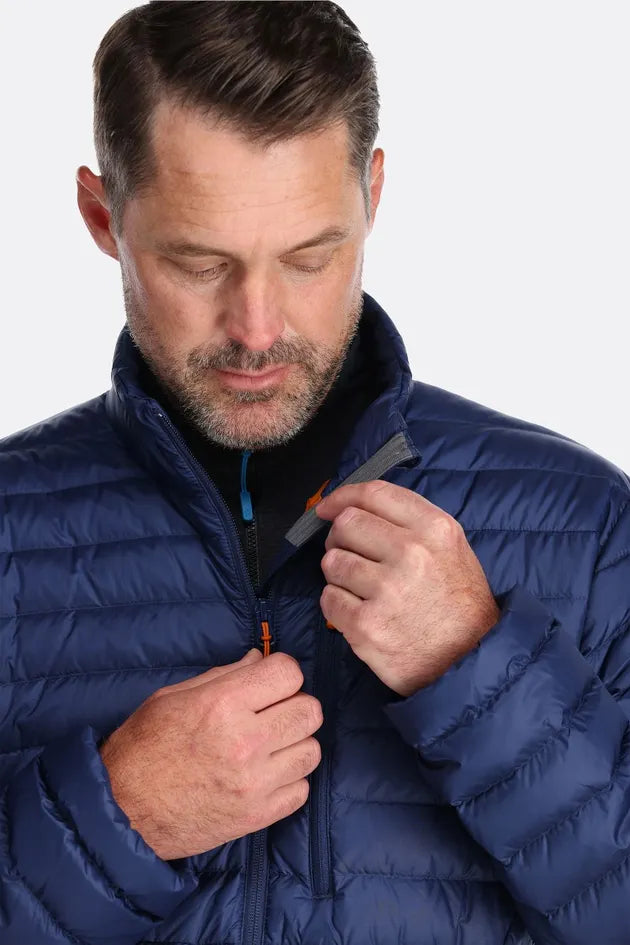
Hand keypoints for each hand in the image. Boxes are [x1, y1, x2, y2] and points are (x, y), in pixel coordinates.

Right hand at [99, 649, 322, 859]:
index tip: (268, 682)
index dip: (281, 673)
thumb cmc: (142, 747)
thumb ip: (224, 676)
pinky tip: (265, 775)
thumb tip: (260, 660)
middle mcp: (245, 741)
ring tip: (269, 746)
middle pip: (310, 710)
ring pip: (311, 750)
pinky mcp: (257, 816)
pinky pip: (301, 789)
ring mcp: (254, 782)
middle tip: (272, 713)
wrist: (121, 811)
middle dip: (294, 705)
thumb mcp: (173, 697)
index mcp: (221, 704)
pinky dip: (289, 781)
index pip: (288, 672)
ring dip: (295, 744)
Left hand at [315, 481, 500, 696]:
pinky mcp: (367, 624)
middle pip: (346, 524)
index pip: (373, 493)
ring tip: (361, 590)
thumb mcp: (451, 548)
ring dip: (339, 575)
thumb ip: (409, 522)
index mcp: (433, 528)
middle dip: (339, 539)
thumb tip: (352, 507)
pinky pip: (329, 599)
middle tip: (350, 557)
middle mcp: (411, 552)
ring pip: (332, 561)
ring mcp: (387, 589)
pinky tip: (359, 613)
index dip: (342, 497)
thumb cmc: (459, 603)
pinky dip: (337, 605)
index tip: (327, 508)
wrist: (471, 661)